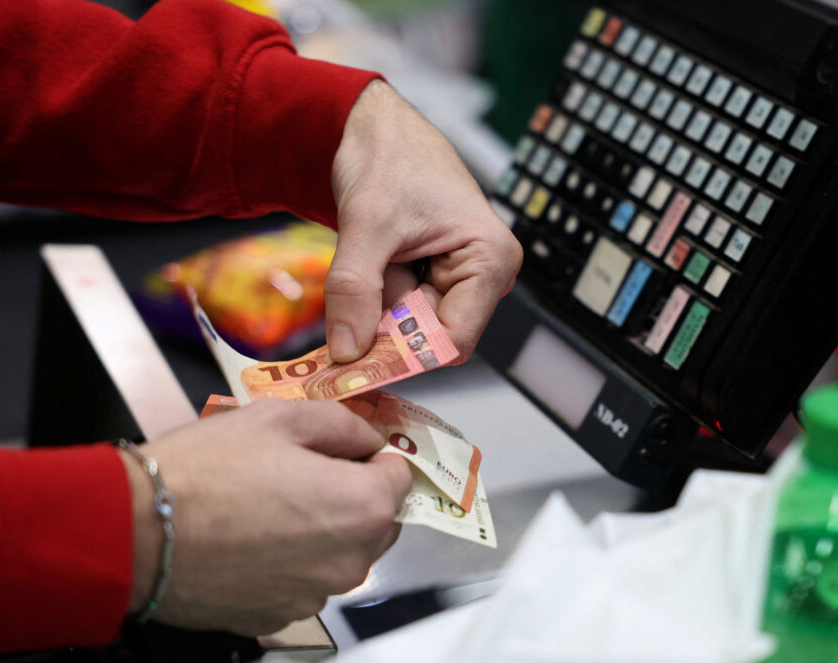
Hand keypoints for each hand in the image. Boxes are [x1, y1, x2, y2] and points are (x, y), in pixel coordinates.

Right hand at [121, 398, 410, 635]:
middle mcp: (349, 560)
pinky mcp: (280, 614)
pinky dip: (289, 560)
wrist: (134, 531)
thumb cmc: (202, 474)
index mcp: (361, 507)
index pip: (401, 475)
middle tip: (300, 471)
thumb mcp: (279, 418)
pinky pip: (303, 579)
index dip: (373, 455)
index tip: (348, 449)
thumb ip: (341, 423)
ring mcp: (315, 594)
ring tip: (267, 502)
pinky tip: (251, 535)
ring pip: (339, 552)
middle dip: (351, 492)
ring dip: (319, 529)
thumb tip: (366, 435)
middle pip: (377, 519)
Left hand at [325, 79, 522, 362]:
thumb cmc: (389, 158)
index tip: (355, 361)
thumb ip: (355, 291)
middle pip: (430, 337)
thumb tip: (346, 353)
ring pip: (411, 325)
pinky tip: (372, 262)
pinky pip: (401, 309)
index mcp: (490, 260)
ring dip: (377, 306)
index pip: (453, 341)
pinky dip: (376, 298)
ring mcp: (462, 278)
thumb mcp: (365, 225)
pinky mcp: (438, 277)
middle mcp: (486, 275)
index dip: (405, 355)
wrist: (377, 127)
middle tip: (348, 301)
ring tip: (370, 257)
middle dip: (385, 326)